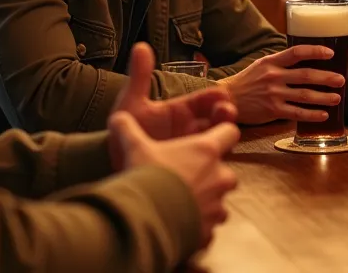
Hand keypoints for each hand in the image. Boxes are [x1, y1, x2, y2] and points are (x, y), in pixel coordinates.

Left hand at [106, 43, 237, 170]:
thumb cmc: (122, 131)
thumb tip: (141, 45)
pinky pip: (208, 167)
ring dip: (224, 140)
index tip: (221, 96)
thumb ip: (139, 76)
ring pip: (218, 144)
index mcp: (181, 112)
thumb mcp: (131, 103)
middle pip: (218, 121)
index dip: (216, 97)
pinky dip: (214, 163)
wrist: (111, 164)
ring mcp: (192, 151)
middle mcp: (191, 130)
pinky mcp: (191, 171)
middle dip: (226, 115)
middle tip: (227, 113)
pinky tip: (211, 163)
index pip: (206, 100)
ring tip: (221, 138)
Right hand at [108, 112, 238, 247]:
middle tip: (187, 179)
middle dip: (211, 176)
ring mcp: (217, 205)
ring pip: (220, 202)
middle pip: (226, 171)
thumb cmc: (146, 176)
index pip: (230, 132)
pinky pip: (210, 227)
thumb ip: (128, 129)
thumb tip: (118, 118)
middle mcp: (220, 176)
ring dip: (207, 202)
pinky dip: (199, 227)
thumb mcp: (135, 147)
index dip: (222, 134)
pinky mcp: (210, 230)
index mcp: (207, 152)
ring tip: (182, 204)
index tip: (210, 141)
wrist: (147, 218)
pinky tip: (180, 225)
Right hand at [218, 45, 344, 124]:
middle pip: (305, 75)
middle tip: (342, 79)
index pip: (296, 52)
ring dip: (324, 97)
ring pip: (304, 95)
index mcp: (271, 62)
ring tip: (337, 98)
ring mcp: (273, 94)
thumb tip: (305, 59)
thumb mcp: (261, 65)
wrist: (227, 99)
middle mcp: (273, 76)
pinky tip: (324, 115)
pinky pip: (296, 113)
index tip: (330, 54)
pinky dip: (312, 114)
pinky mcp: (272, 110)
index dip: (315, 51)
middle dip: (326, 78)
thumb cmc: (247, 82)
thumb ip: (280, 63)